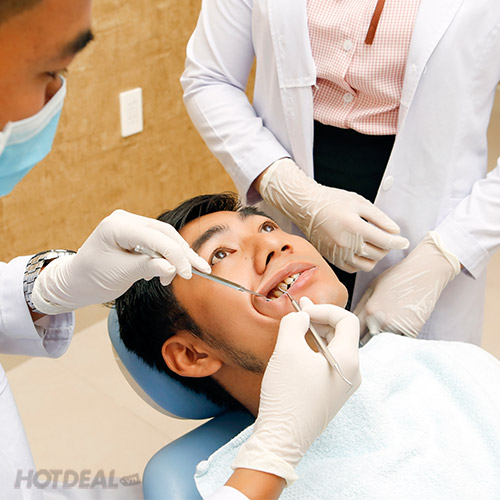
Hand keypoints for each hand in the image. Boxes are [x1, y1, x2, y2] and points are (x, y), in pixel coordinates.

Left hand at [32, 209, 210, 313]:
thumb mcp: (120, 275)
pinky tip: (161, 271)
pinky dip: (164, 256)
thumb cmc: (92, 278)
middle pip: (165, 233)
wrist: (76, 281)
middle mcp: (124, 219)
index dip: (176, 255)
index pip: (157, 238)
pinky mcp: (134, 232)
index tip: (188, 274)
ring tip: (173, 277)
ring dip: (174, 256)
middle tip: (199, 270)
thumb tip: (172, 268)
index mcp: (116, 226)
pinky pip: (157, 241)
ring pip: (164, 236)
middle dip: (182, 253)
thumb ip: (148, 267)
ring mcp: (130, 224)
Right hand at [232, 298, 360, 484]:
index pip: (346, 320)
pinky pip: (328, 362)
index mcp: (349, 360)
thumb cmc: (287, 394)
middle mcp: (352, 373)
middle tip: (298, 312)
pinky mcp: (331, 394)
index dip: (324, 309)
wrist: (281, 439)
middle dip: (320, 318)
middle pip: (342, 333)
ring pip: (335, 347)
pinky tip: (298, 349)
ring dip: (316, 333)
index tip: (302, 311)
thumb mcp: (287, 350)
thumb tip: (301, 316)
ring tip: (296, 327)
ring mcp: (343, 385)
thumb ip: (295, 323)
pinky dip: (314, 349)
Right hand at [258, 158, 408, 271]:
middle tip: (387, 238)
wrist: (306, 207)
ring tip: (374, 245)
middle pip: (378, 254)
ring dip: (375, 257)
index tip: (404, 242)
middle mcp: (346, 243)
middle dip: (387, 247)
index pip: (385, 241)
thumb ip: (379, 217)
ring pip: (367, 265)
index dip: (399, 242)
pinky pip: (353, 268)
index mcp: (354, 227)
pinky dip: (361, 262)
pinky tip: (361, 251)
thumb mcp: (358, 202)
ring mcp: (338, 253)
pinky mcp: (331, 258)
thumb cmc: (331, 201)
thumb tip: (395, 231)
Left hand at [354, 232, 460, 337]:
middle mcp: (382, 320)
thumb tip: (351, 323)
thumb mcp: (372, 287)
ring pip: (383, 345)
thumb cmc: (396, 277)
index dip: (354, 335)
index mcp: (370, 309)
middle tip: (365, 343)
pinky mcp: (413, 330)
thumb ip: (360, 306)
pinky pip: (399, 343)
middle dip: (365, 342)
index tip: (354, 337)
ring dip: (380, 345)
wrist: (424, 273)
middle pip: (367, 341)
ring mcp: (398, 327)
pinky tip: (394, 339)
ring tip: (379, 342)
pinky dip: (395, 343)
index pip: (356, 331)